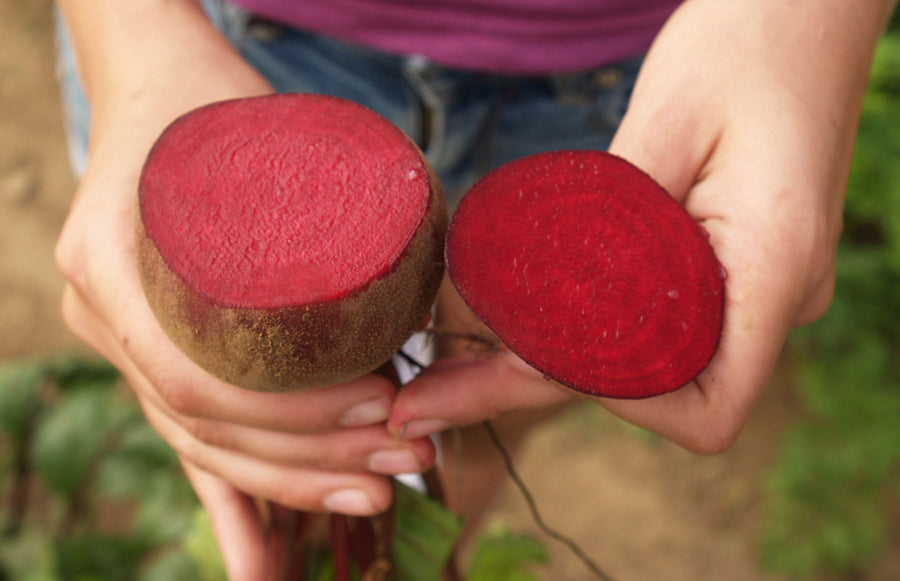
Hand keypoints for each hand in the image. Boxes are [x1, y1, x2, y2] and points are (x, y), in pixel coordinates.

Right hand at [55, 4, 434, 578]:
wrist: (159, 85)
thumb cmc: (217, 102)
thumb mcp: (265, 132)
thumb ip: (323, 198)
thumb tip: (428, 273)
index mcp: (112, 262)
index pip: (195, 378)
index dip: (289, 414)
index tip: (380, 406)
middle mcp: (104, 312)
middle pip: (201, 427)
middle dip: (306, 462)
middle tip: (399, 464)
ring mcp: (121, 336)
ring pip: (199, 443)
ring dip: (288, 483)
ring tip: (375, 490)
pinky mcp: (154, 348)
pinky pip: (190, 432)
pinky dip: (236, 490)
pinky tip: (268, 555)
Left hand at [390, 0, 891, 452]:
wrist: (807, 12)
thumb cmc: (751, 43)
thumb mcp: (669, 120)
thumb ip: (612, 225)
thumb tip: (538, 302)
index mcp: (775, 269)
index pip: (703, 409)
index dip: (616, 404)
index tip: (528, 360)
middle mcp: (770, 299)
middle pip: (645, 392)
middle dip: (529, 392)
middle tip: (421, 398)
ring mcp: (749, 289)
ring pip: (636, 357)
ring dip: (539, 365)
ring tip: (435, 375)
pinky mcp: (721, 267)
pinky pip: (646, 317)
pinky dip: (573, 324)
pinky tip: (500, 320)